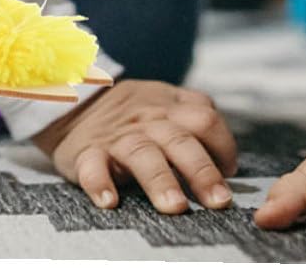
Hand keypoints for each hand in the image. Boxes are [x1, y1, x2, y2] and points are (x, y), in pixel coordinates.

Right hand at [32, 79, 237, 213]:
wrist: (75, 97)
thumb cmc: (131, 111)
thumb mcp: (163, 100)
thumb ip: (194, 116)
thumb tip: (230, 162)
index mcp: (169, 108)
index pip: (206, 119)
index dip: (223, 145)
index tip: (230, 173)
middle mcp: (147, 121)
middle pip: (180, 140)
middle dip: (201, 171)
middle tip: (218, 201)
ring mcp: (118, 137)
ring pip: (142, 154)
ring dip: (161, 180)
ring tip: (175, 207)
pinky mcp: (88, 152)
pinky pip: (93, 166)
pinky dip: (99, 183)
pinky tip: (109, 201)